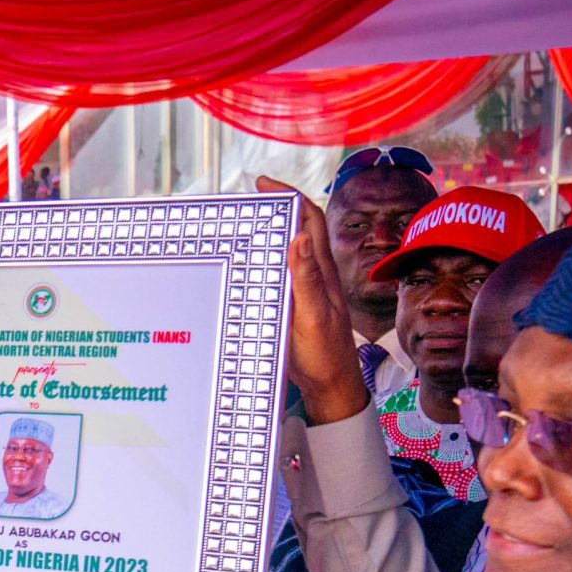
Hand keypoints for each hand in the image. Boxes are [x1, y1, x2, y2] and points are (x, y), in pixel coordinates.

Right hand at [255, 176, 369, 427]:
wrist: (331, 386)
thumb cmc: (325, 353)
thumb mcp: (313, 314)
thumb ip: (307, 277)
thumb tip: (301, 235)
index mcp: (322, 271)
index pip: (309, 219)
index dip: (289, 196)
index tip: (262, 185)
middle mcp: (315, 275)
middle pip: (298, 229)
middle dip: (275, 209)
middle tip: (245, 202)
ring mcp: (305, 290)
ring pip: (288, 252)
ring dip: (268, 235)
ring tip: (240, 229)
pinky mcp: (295, 307)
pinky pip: (279, 275)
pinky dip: (264, 262)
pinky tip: (246, 269)